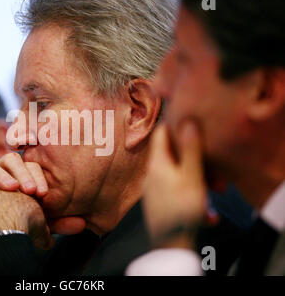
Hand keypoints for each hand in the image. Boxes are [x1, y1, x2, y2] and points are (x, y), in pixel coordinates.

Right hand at [0, 153, 85, 233]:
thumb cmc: (9, 230)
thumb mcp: (36, 226)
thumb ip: (57, 223)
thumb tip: (83, 224)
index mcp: (16, 179)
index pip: (27, 166)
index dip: (36, 175)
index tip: (43, 194)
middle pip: (8, 159)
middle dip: (21, 171)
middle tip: (30, 190)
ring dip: (0, 173)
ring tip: (12, 187)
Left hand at [142, 121, 207, 247]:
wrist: (170, 247)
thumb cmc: (182, 210)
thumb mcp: (191, 176)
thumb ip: (190, 149)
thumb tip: (186, 120)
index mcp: (157, 163)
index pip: (161, 133)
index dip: (176, 125)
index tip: (193, 124)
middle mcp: (151, 174)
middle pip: (175, 157)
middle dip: (197, 161)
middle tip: (216, 172)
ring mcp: (154, 190)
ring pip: (180, 176)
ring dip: (200, 181)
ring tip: (216, 194)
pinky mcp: (159, 204)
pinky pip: (178, 193)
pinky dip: (192, 197)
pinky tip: (207, 214)